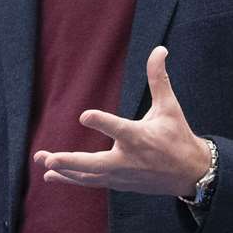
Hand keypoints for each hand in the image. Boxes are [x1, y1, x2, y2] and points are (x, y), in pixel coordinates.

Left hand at [35, 46, 212, 197]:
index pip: (118, 129)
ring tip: (42, 164)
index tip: (84, 115)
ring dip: (64, 171)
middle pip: (94, 164)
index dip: (102, 122)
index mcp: (140, 137)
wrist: (190, 173)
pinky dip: (71, 180)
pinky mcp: (119, 183)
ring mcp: (122, 175)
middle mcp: (128, 159)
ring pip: (88, 176)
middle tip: (48, 158)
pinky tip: (51, 177)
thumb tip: (159, 49)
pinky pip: (91, 182)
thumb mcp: (169, 107)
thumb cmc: (177, 136)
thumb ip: (158, 79)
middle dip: (69, 161)